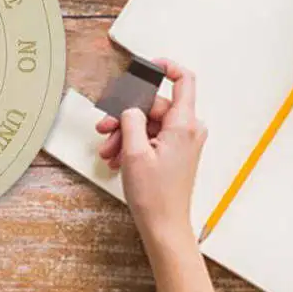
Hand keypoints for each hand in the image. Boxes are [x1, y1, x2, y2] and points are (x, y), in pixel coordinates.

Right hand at [94, 59, 206, 255]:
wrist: (164, 225)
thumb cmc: (154, 195)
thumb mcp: (133, 152)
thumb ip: (131, 120)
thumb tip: (130, 107)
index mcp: (184, 125)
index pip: (184, 80)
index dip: (166, 67)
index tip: (146, 66)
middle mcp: (188, 130)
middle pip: (154, 107)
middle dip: (125, 117)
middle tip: (104, 130)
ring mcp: (183, 142)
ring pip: (149, 124)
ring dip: (125, 135)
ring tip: (108, 152)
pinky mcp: (176, 154)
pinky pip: (152, 139)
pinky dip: (133, 145)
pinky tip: (116, 159)